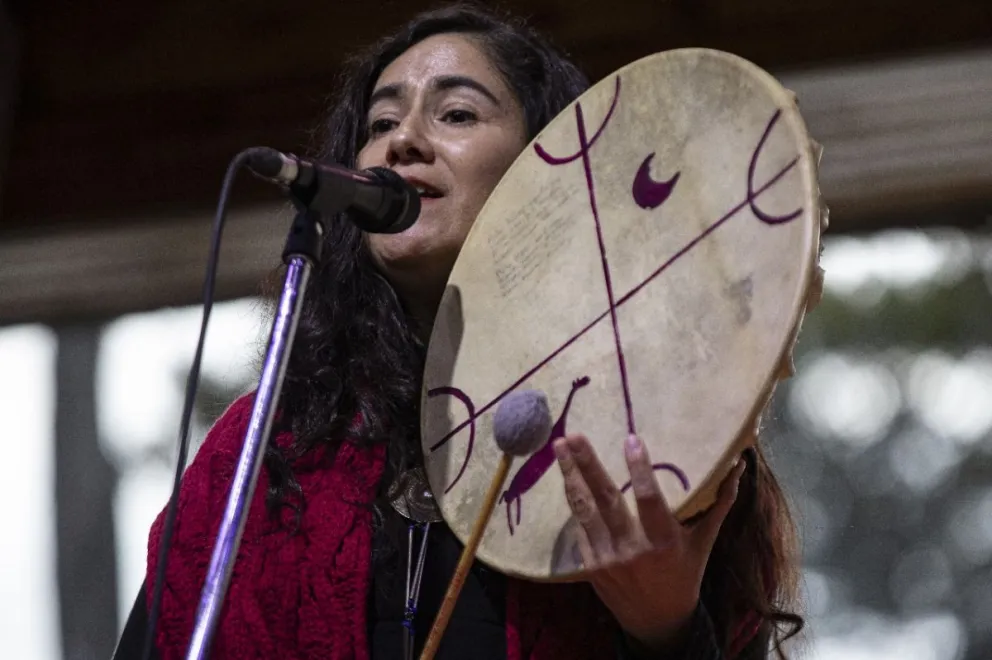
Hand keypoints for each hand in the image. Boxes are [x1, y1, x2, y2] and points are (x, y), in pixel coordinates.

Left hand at [553, 432, 744, 649]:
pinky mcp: (589, 565)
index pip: (649, 499)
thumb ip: (719, 503)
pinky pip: (578, 526)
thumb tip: (738, 465)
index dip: (639, 469)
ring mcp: (606, 558)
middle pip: (605, 499)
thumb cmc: (685, 574)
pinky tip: (565, 476)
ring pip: (583, 510)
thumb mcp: (704, 541)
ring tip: (559, 447)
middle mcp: (631, 550)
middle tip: (572, 435)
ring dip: (570, 475)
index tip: (631, 439)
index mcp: (663, 542)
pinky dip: (572, 500)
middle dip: (587, 464)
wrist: (656, 621)